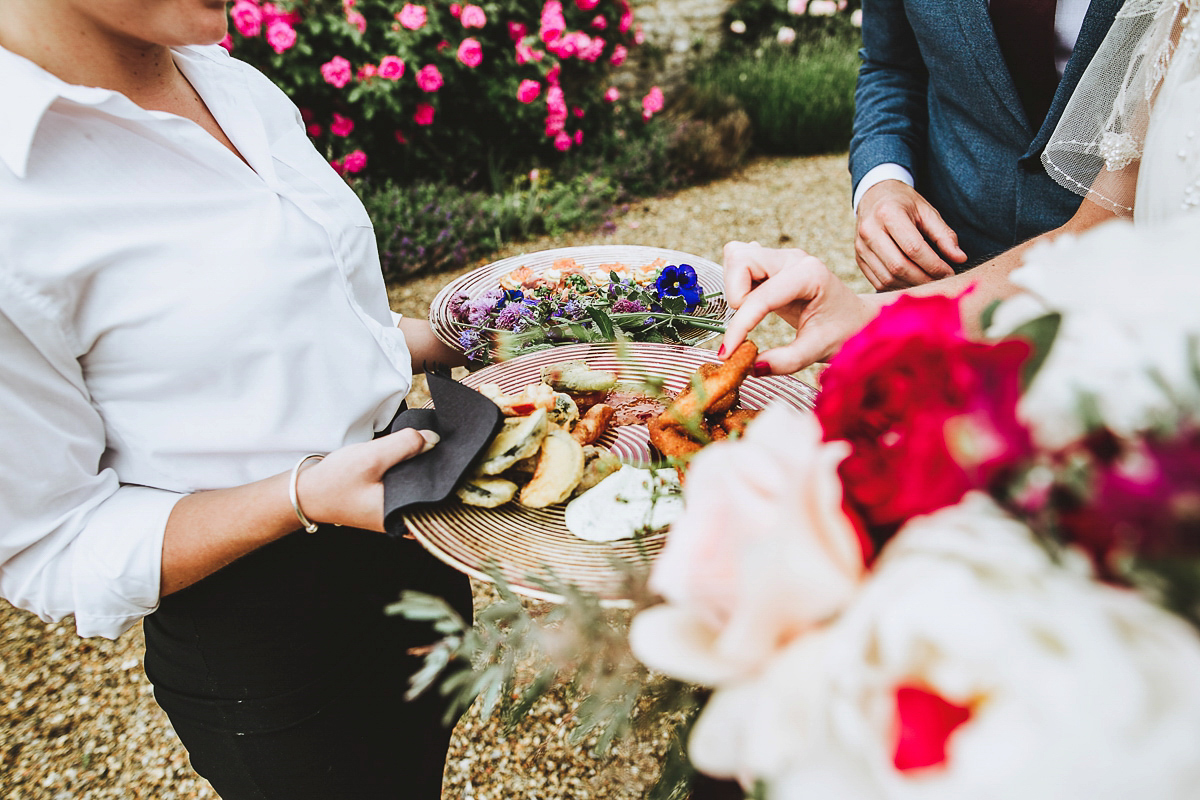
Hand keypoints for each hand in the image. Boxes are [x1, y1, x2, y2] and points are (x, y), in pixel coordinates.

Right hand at [295, 428, 437, 531]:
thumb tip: (434, 438)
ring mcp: (397, 514)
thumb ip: (404, 446)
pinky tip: (408, 457)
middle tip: (439, 442)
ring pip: (421, 486)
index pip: (441, 492)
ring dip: (422, 467)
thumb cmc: (335, 482)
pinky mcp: (390, 505)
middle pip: (433, 489)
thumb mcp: (371, 458)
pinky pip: (409, 486)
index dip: (448, 469)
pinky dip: (410, 472)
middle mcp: (404, 519)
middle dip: (435, 466)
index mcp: (403, 515)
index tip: (453, 449)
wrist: (307, 494)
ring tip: (424, 446)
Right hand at [720, 241, 877, 373]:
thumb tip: (753, 367)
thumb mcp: (819, 350)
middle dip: (733, 294)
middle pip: (741, 259)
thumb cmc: (845, 331)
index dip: (739, 325)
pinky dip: (736, 282)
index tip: (728, 352)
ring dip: (733, 286)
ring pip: (737, 256)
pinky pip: (741, 262)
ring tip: (749, 313)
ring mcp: (782, 258)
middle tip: (744, 324)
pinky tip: (750, 300)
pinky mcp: (773, 264)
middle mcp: (794, 259)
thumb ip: (787, 361)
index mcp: (809, 275)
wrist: (858, 319)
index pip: (761, 296)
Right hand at [855, 180, 966, 289]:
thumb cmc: (904, 204)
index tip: (949, 272)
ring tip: (928, 283)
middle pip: (898, 266)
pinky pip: (878, 281)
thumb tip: (960, 258)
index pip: (913, 248)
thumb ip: (944, 235)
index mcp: (888, 213)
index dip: (934, 265)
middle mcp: (869, 230)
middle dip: (924, 279)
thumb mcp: (927, 212)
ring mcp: (860, 246)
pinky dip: (897, 287)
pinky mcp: (858, 258)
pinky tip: (912, 283)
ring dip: (911, 286)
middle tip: (941, 281)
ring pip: (887, 278)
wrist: (875, 197)